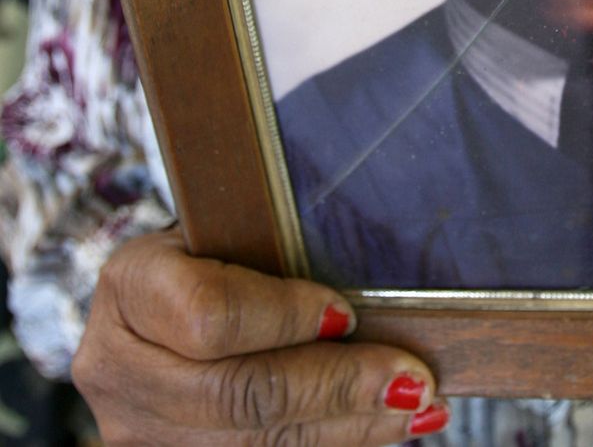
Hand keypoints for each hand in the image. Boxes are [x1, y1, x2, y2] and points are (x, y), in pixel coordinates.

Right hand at [73, 229, 448, 443]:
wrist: (153, 307)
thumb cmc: (208, 249)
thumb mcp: (224, 228)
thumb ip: (275, 251)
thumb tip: (369, 291)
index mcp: (130, 285)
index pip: (208, 314)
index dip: (283, 317)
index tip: (348, 311)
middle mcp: (118, 367)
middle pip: (235, 394)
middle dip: (335, 386)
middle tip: (411, 376)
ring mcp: (137, 428)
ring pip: (251, 442)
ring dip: (347, 427)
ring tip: (414, 406)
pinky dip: (333, 442)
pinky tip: (382, 426)